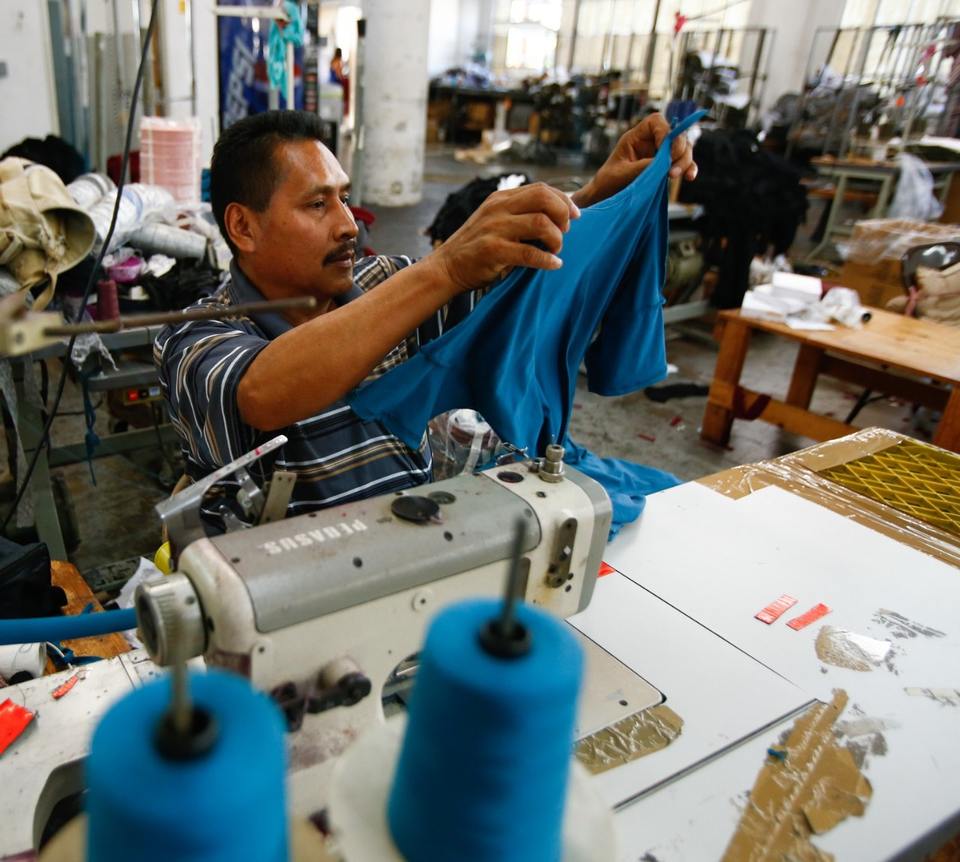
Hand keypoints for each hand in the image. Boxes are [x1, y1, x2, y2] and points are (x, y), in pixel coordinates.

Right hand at [428, 183, 580, 294]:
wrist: (447, 268)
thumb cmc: (477, 248)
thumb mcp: (496, 221)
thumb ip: (520, 214)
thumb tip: (559, 215)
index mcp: (501, 198)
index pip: (542, 188)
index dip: (564, 200)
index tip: (575, 216)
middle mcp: (498, 208)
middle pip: (544, 199)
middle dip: (563, 215)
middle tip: (564, 233)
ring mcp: (494, 228)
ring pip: (541, 224)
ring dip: (556, 239)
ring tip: (555, 250)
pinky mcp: (492, 250)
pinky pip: (529, 253)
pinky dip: (547, 260)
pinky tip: (553, 265)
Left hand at [573, 113, 697, 208]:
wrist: (606, 198)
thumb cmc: (608, 182)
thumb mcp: (621, 174)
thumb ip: (641, 167)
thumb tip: (663, 163)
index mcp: (636, 136)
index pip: (656, 121)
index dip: (665, 131)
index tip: (663, 150)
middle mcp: (651, 142)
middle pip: (675, 135)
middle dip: (678, 151)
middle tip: (671, 170)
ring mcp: (660, 154)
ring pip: (683, 149)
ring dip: (684, 162)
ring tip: (673, 176)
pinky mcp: (666, 168)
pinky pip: (683, 164)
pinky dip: (689, 169)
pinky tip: (689, 177)